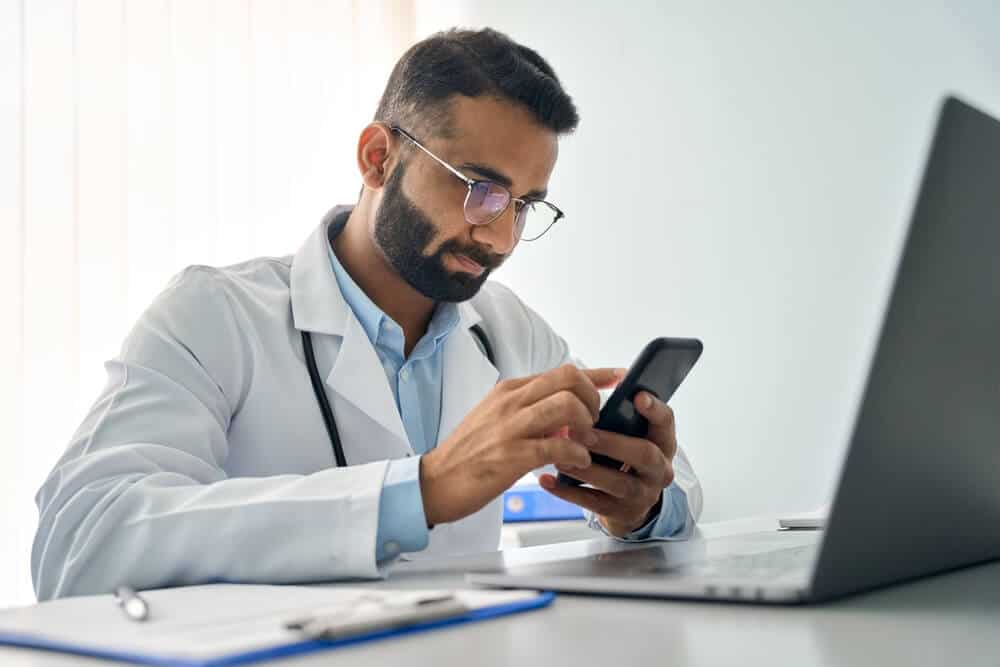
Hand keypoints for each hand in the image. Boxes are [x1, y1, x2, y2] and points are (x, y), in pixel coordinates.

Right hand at [419, 365, 624, 526]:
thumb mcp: (497, 420)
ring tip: (585, 444)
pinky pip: (558, 447)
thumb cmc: (469, 454)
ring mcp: (510, 427)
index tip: (619, 377)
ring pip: (567, 407)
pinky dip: (576, 455)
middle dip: (593, 399)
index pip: (562, 371)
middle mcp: (511, 402)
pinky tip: (576, 464)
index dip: (596, 374)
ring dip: (586, 426)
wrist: (435, 481)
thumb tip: (566, 416)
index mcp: (510, 390)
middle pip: (569, 379)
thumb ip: (530, 412)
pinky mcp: (511, 456)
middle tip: (594, 422)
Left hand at [538, 391, 676, 536]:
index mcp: (662, 442)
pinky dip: (568, 491)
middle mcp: (659, 469)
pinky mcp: (621, 513)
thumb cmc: (624, 457)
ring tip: (559, 456)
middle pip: (644, 454)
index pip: (666, 422)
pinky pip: (594, 503)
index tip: (637, 396)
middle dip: (612, 442)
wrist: (630, 503)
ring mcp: (642, 494)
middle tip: (580, 432)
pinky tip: (547, 479)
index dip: (654, 410)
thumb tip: (613, 375)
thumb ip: (623, 412)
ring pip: (618, 482)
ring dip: (586, 468)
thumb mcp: (631, 434)